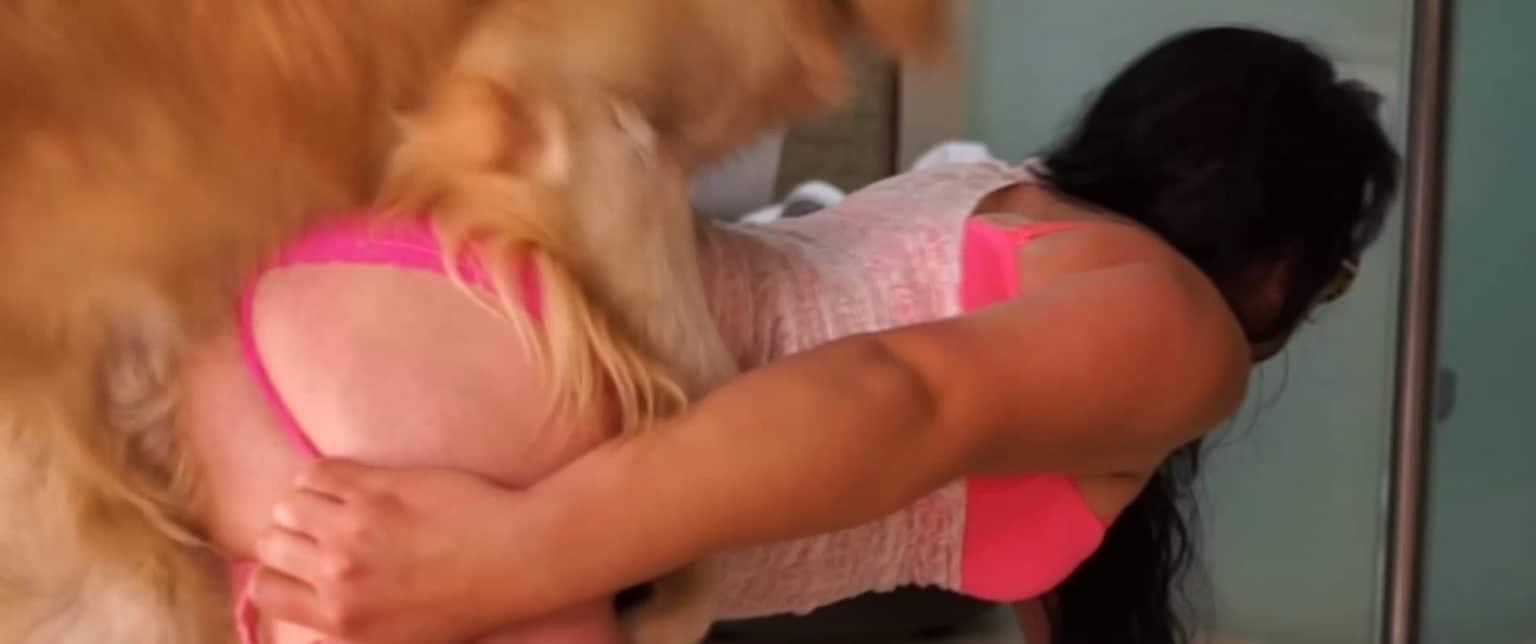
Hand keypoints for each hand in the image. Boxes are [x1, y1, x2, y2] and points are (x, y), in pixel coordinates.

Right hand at [249, 459, 546, 643]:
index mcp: (340, 619)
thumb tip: (310, 632)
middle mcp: (338, 575)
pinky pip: (318, 472)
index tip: (297, 562)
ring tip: (333, 504)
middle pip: (272, 542)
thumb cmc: (465, 603)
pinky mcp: (377, 488)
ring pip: (289, 503)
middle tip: (318, 531)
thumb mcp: (400, 641)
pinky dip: (321, 475)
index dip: (276, 572)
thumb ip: (346, 636)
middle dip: (289, 535)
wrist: (516, 558)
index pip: (264, 589)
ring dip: (305, 502)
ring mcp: (355, 527)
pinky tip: (345, 482)